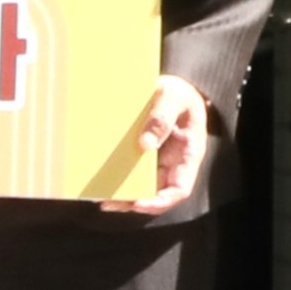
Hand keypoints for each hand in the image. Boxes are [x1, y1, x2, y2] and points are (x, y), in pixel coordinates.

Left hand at [113, 75, 215, 219]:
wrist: (173, 86)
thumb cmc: (180, 91)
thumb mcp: (175, 96)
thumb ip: (162, 116)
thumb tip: (145, 144)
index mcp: (189, 155)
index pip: (179, 189)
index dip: (160, 201)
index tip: (138, 203)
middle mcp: (174, 164)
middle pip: (156, 193)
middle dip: (134, 202)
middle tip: (109, 202)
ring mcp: (158, 161)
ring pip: (143, 186)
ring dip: (123, 195)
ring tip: (102, 197)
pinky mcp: (144, 154)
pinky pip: (132, 171)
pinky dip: (118, 177)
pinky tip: (101, 178)